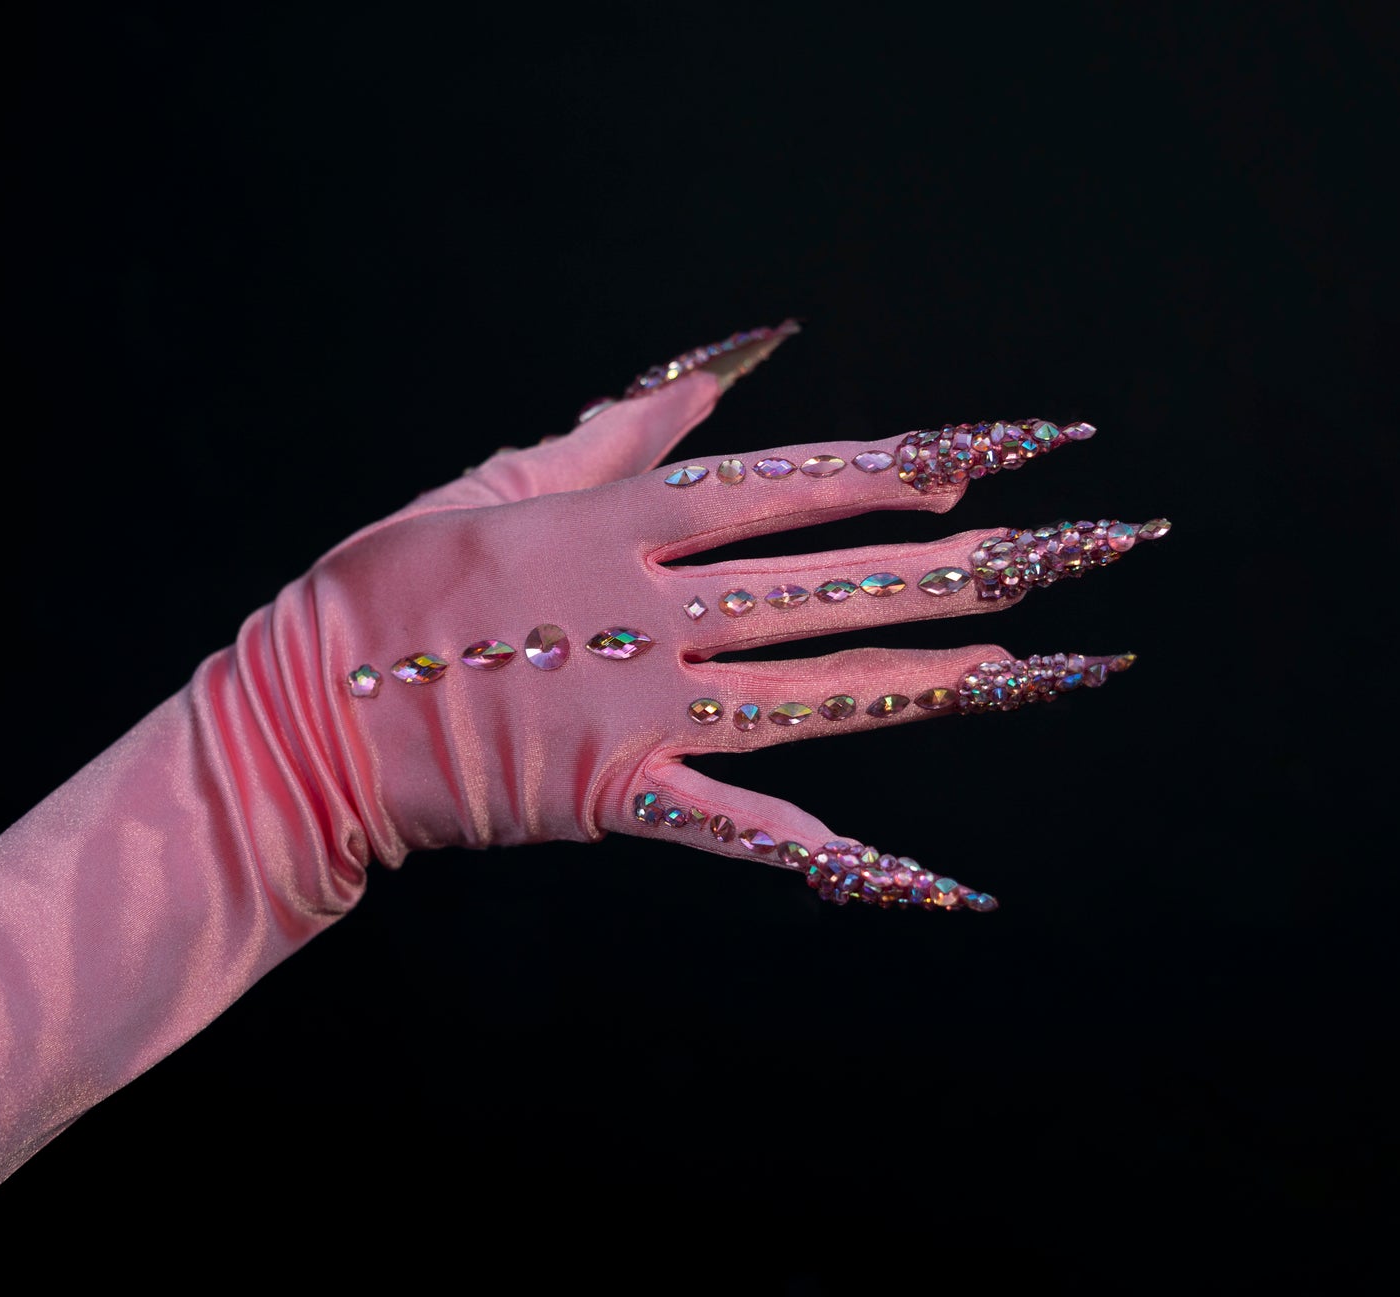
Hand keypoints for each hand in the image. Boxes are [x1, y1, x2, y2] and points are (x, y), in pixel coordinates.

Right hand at [283, 322, 1168, 909]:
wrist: (309, 719)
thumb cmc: (394, 583)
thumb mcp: (504, 476)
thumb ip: (627, 428)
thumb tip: (731, 362)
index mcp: (622, 523)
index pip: (796, 488)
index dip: (910, 467)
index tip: (1010, 451)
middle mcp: (653, 613)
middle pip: (837, 587)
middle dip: (973, 568)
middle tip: (1090, 550)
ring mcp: (645, 712)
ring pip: (819, 694)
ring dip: (940, 681)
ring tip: (1049, 667)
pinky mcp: (624, 799)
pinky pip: (744, 827)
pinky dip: (832, 856)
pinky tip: (925, 875)